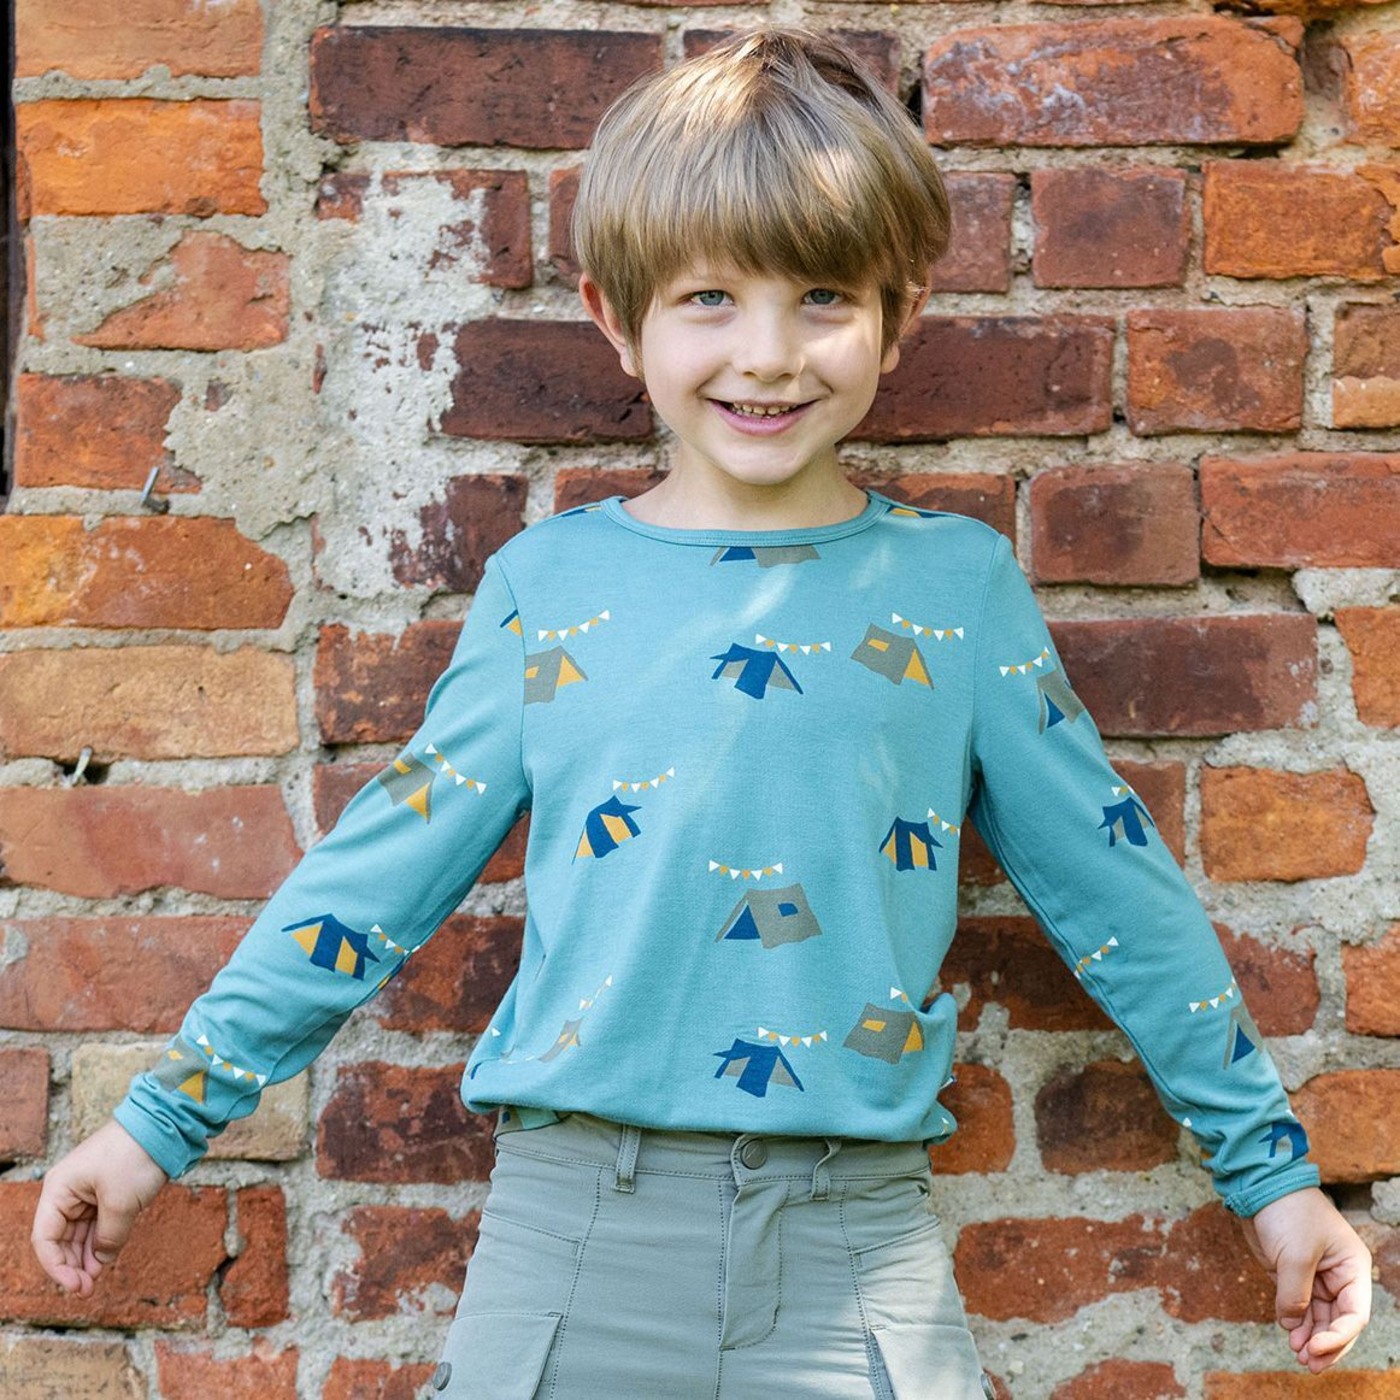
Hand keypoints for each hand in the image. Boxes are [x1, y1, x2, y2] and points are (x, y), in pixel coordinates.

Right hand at [31, 1118, 168, 1295]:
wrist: (164, 1125)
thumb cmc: (135, 1156)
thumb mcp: (121, 1204)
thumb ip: (108, 1238)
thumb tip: (101, 1261)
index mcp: (58, 1189)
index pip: (44, 1238)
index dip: (56, 1266)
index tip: (75, 1286)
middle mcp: (67, 1192)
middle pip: (60, 1239)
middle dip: (72, 1265)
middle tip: (88, 1289)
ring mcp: (87, 1192)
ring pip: (79, 1234)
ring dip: (86, 1257)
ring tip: (96, 1279)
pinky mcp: (107, 1192)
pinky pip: (97, 1224)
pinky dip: (100, 1242)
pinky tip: (104, 1261)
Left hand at [1238, 1186, 1370, 1371]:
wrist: (1259, 1186)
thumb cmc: (1288, 1212)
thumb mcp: (1296, 1255)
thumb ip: (1295, 1295)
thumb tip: (1291, 1327)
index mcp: (1352, 1268)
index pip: (1355, 1314)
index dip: (1339, 1337)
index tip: (1316, 1348)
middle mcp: (1339, 1276)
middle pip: (1339, 1321)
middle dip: (1326, 1344)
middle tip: (1308, 1364)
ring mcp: (1315, 1277)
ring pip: (1319, 1318)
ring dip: (1310, 1338)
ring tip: (1298, 1356)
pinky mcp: (1292, 1275)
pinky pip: (1299, 1307)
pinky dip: (1296, 1324)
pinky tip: (1291, 1338)